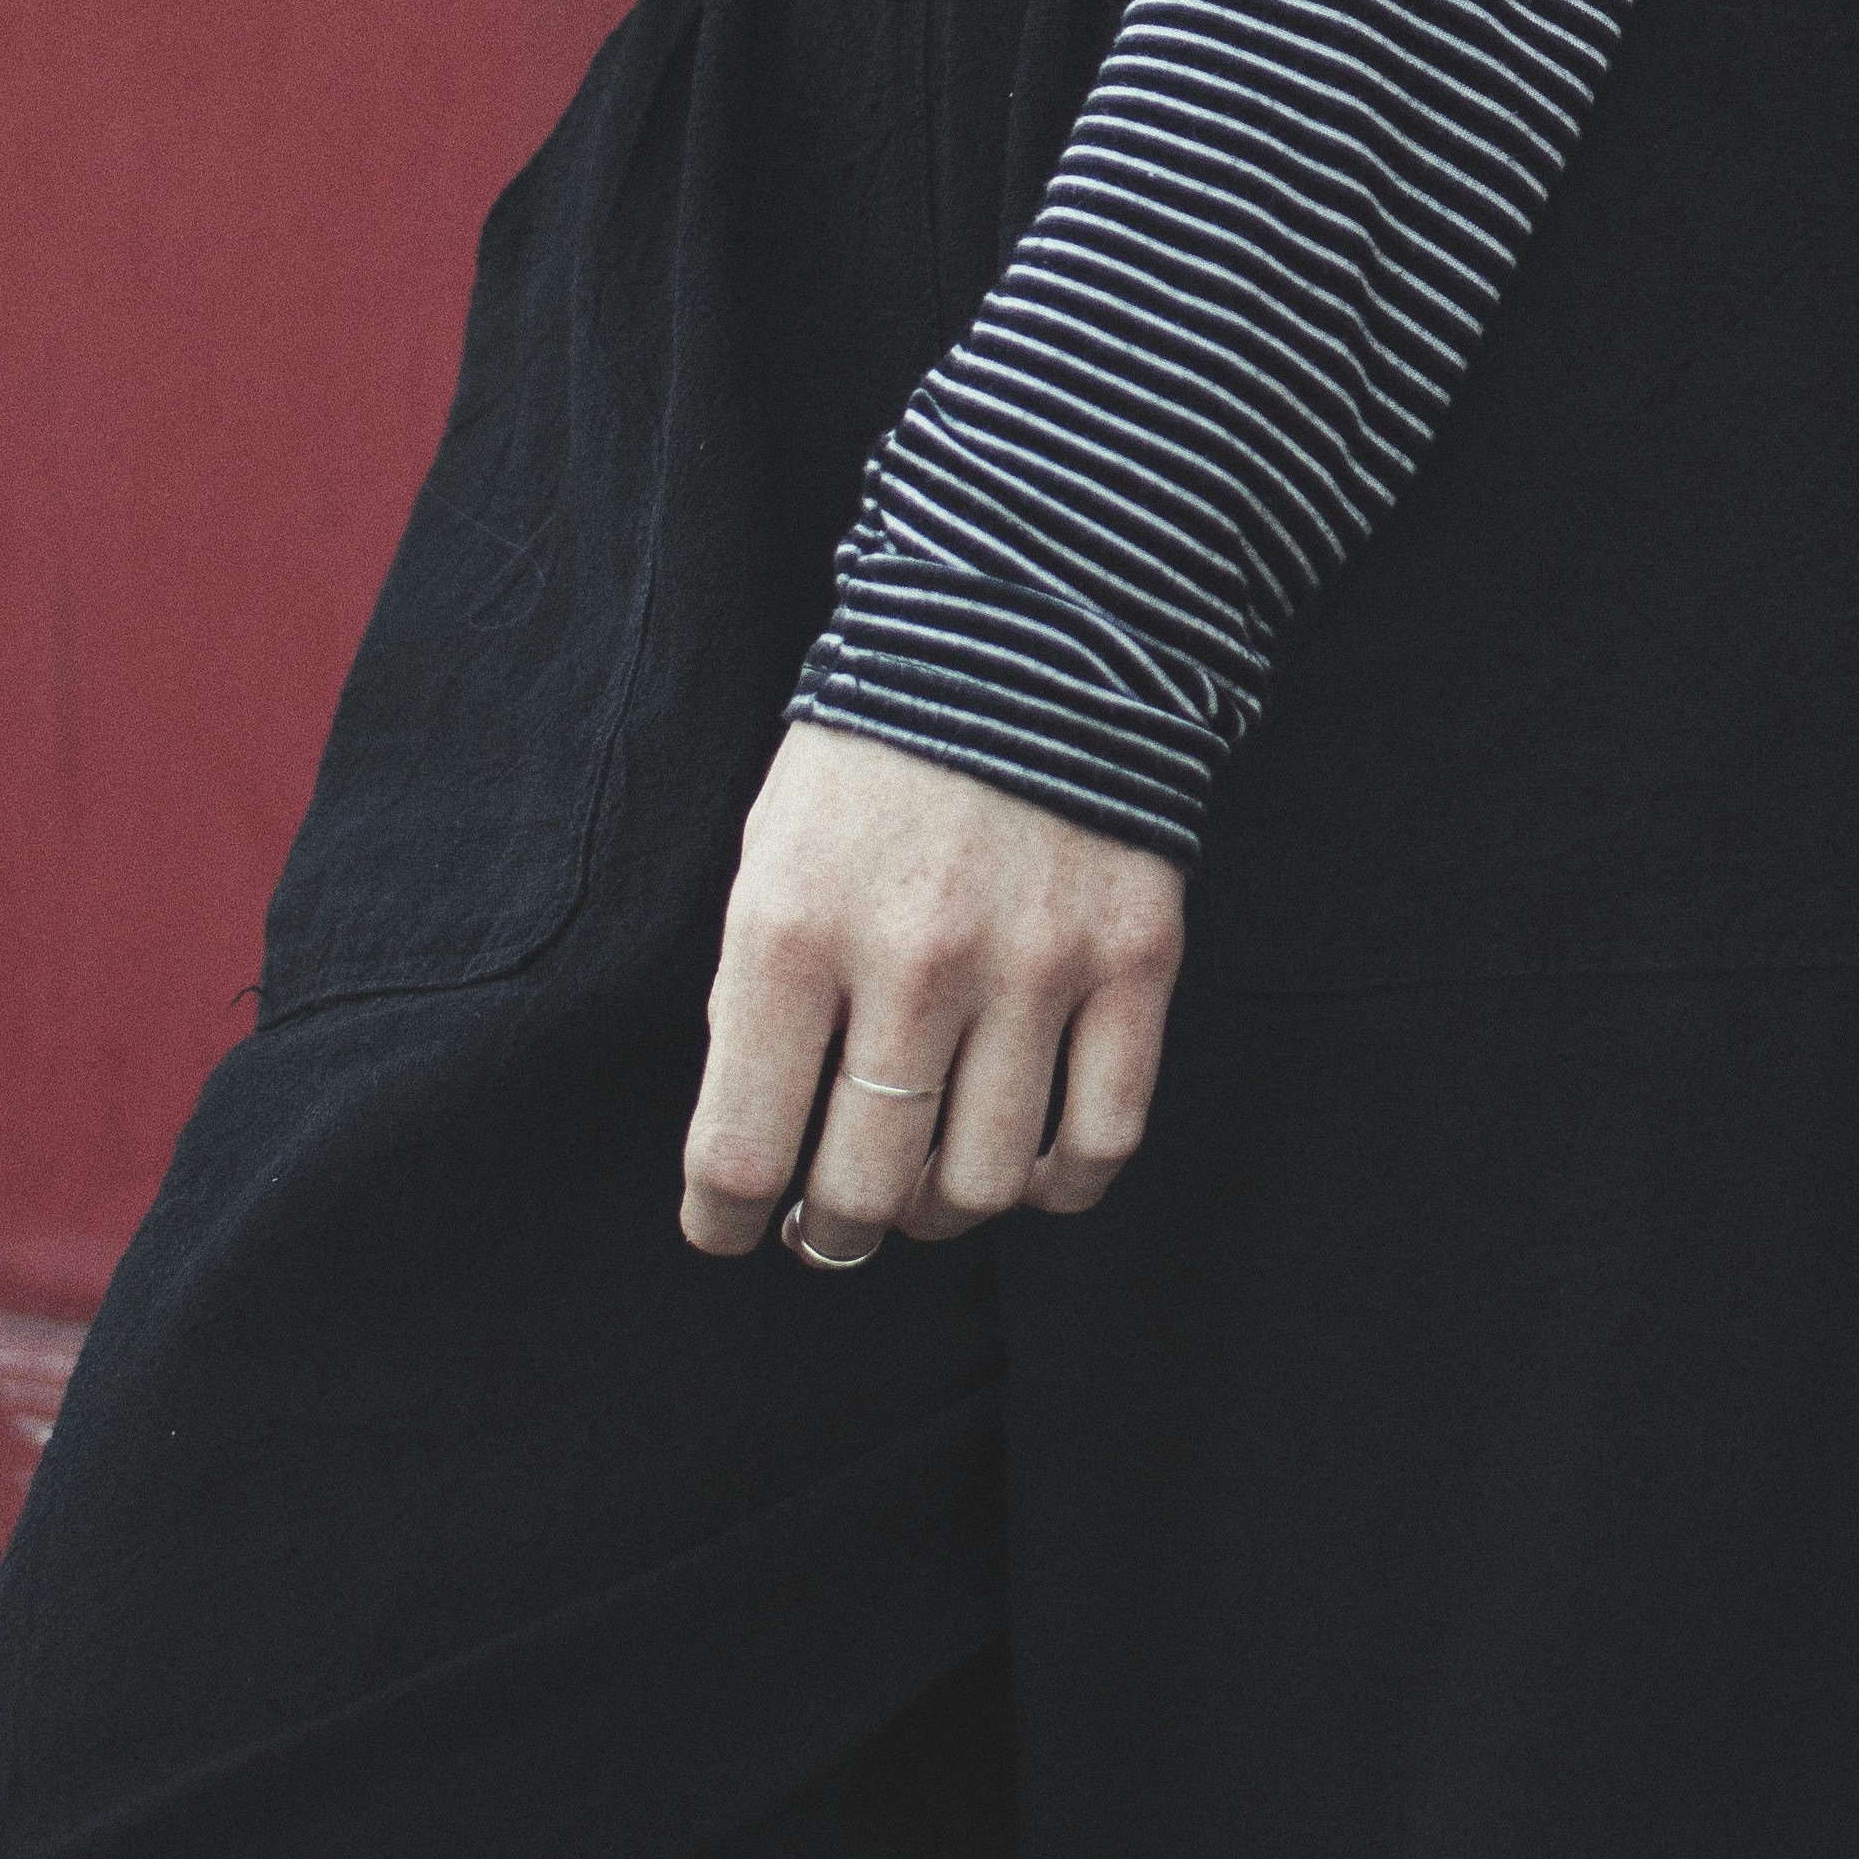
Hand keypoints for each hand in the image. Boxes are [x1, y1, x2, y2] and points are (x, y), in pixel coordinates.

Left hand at [678, 718, 1185, 1259]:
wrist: (1029, 625)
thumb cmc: (875, 750)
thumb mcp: (770, 852)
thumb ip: (761, 995)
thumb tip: (765, 1141)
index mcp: (792, 929)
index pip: (741, 1152)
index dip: (724, 1224)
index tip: (728, 1232)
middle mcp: (912, 962)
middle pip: (864, 1191)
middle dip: (833, 1233)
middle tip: (832, 1223)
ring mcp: (1035, 967)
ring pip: (983, 1184)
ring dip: (942, 1213)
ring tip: (927, 1188)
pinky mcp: (1134, 962)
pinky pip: (1101, 1139)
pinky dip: (1060, 1184)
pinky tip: (1028, 1165)